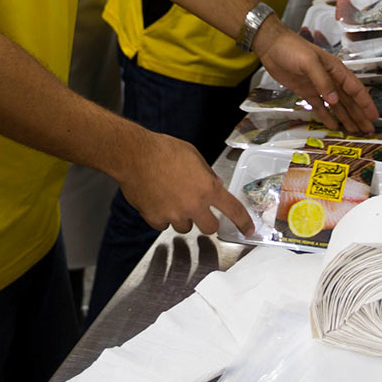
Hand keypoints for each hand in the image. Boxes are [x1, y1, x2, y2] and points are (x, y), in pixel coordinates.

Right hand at [115, 131, 254, 236]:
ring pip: (185, 227)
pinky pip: (164, 225)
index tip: (248, 230)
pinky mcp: (155, 219)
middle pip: (209, 228)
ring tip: (170, 197)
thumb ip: (207, 174)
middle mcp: (193, 205)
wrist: (133, 156)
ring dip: (182, 217)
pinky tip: (157, 200)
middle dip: (207, 221)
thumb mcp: (193, 155)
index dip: (243, 222)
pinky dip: (162, 216)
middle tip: (198, 209)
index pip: (232, 210)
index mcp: (207, 188)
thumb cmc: (163, 150)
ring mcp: (174, 215)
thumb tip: (215, 185)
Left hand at [254, 21, 376, 133]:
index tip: (374, 116)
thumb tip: (335, 100)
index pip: (355, 89)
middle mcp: (330, 79)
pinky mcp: (306, 91)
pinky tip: (334, 125)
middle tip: (368, 130)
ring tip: (355, 131)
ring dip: (346, 117)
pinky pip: (320, 107)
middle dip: (359, 115)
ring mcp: (319, 86)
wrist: (272, 46)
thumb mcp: (309, 62)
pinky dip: (327, 116)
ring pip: (337, 105)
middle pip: (349, 100)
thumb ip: (322, 81)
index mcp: (336, 70)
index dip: (366, 103)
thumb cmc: (292, 48)